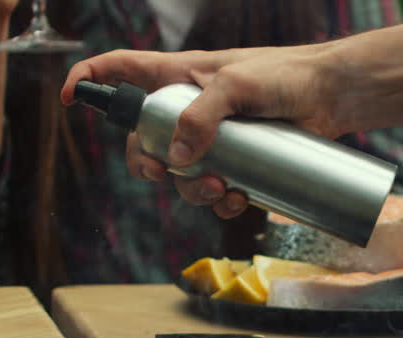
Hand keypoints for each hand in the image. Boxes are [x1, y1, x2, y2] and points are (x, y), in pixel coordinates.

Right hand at [64, 46, 345, 217]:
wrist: (332, 96)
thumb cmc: (284, 75)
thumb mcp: (237, 84)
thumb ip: (202, 115)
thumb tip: (177, 158)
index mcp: (177, 76)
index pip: (120, 70)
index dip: (90, 81)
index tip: (71, 100)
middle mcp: (187, 108)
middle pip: (143, 141)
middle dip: (144, 164)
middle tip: (160, 174)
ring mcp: (212, 138)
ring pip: (180, 174)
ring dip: (191, 190)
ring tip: (222, 188)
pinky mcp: (239, 162)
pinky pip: (215, 190)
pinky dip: (220, 202)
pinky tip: (239, 199)